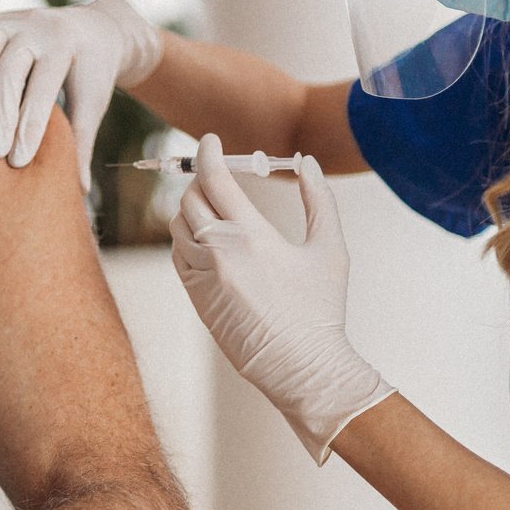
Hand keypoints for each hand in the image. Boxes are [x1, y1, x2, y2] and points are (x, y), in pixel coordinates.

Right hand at [0, 0, 164, 189]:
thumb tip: (79, 194)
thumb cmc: (92, 75)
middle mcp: (42, 28)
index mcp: (68, 47)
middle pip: (13, 68)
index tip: (18, 160)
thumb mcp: (92, 105)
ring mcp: (18, 19)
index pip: (44, 87)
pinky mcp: (0, 17)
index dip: (30, 125)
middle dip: (3, 111)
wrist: (97, 29)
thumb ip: (81, 144)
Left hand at [170, 132, 395, 462]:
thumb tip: (307, 163)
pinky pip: (178, 256)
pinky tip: (207, 238)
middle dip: (200, 180)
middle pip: (189, 198)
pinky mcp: (196, 300)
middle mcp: (219, 254)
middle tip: (215, 175)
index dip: (206, 152)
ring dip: (190, 208)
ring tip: (212, 205)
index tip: (208, 141)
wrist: (300, 369)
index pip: (214, 179)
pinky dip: (186, 239)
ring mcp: (202, 279)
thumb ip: (320, 201)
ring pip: (178, 227)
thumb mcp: (331, 250)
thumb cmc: (321, 311)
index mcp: (252, 237)